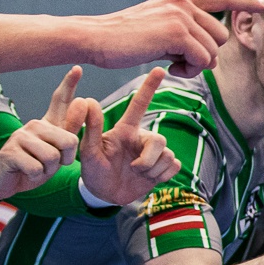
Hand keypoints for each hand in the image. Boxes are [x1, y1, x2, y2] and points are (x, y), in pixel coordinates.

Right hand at [0, 66, 83, 201]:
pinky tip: (26, 173)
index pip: (60, 100)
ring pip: (52, 157)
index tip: (78, 68)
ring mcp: (21, 136)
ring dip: (48, 170)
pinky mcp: (10, 152)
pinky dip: (35, 177)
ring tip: (37, 168)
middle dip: (66, 160)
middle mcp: (35, 125)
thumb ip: (69, 133)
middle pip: (70, 141)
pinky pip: (37, 168)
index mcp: (48, 124)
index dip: (69, 84)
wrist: (6, 182)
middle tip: (52, 164)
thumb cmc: (34, 166)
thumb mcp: (57, 152)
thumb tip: (83, 103)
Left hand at [79, 66, 178, 204]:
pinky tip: (150, 179)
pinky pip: (175, 166)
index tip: (159, 69)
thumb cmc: (94, 170)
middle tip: (134, 168)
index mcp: (126, 130)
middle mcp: (142, 138)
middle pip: (160, 140)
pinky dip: (162, 176)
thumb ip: (90, 126)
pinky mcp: (163, 167)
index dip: (149, 87)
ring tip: (138, 174)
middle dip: (149, 159)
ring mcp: (154, 153)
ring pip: (168, 155)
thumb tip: (88, 99)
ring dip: (153, 170)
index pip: (139, 105)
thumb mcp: (88, 150)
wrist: (104, 195)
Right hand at [84, 0, 247, 76]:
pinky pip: (203, 60)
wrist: (96, 39)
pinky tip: (169, 68)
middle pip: (221, 37)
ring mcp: (181, 16)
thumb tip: (211, 52)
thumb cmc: (125, 40)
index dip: (246, 2)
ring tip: (172, 64)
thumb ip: (185, 31)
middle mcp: (183, 3)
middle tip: (179, 63)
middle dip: (206, 56)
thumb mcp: (159, 28)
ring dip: (196, 66)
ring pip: (214, 51)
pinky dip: (189, 71)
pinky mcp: (177, 32)